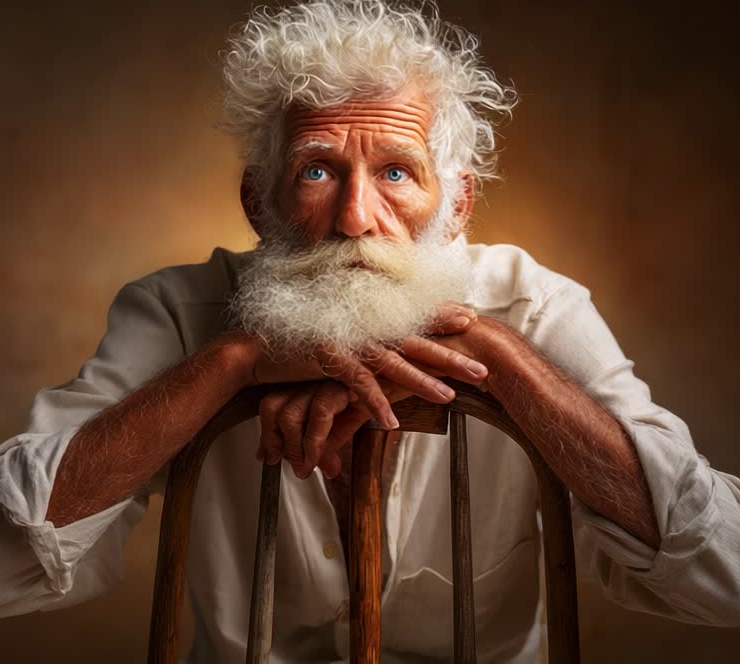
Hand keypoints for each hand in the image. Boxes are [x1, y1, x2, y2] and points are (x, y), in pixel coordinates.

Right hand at [251, 302, 488, 475]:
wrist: (258, 349)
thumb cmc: (300, 345)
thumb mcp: (338, 341)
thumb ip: (362, 343)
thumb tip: (385, 353)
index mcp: (367, 321)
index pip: (410, 317)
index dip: (440, 316)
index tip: (470, 317)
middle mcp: (361, 328)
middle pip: (414, 343)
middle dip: (449, 357)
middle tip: (481, 369)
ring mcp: (346, 342)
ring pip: (392, 364)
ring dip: (421, 382)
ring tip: (448, 396)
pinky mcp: (327, 358)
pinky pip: (357, 384)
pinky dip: (374, 403)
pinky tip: (391, 422)